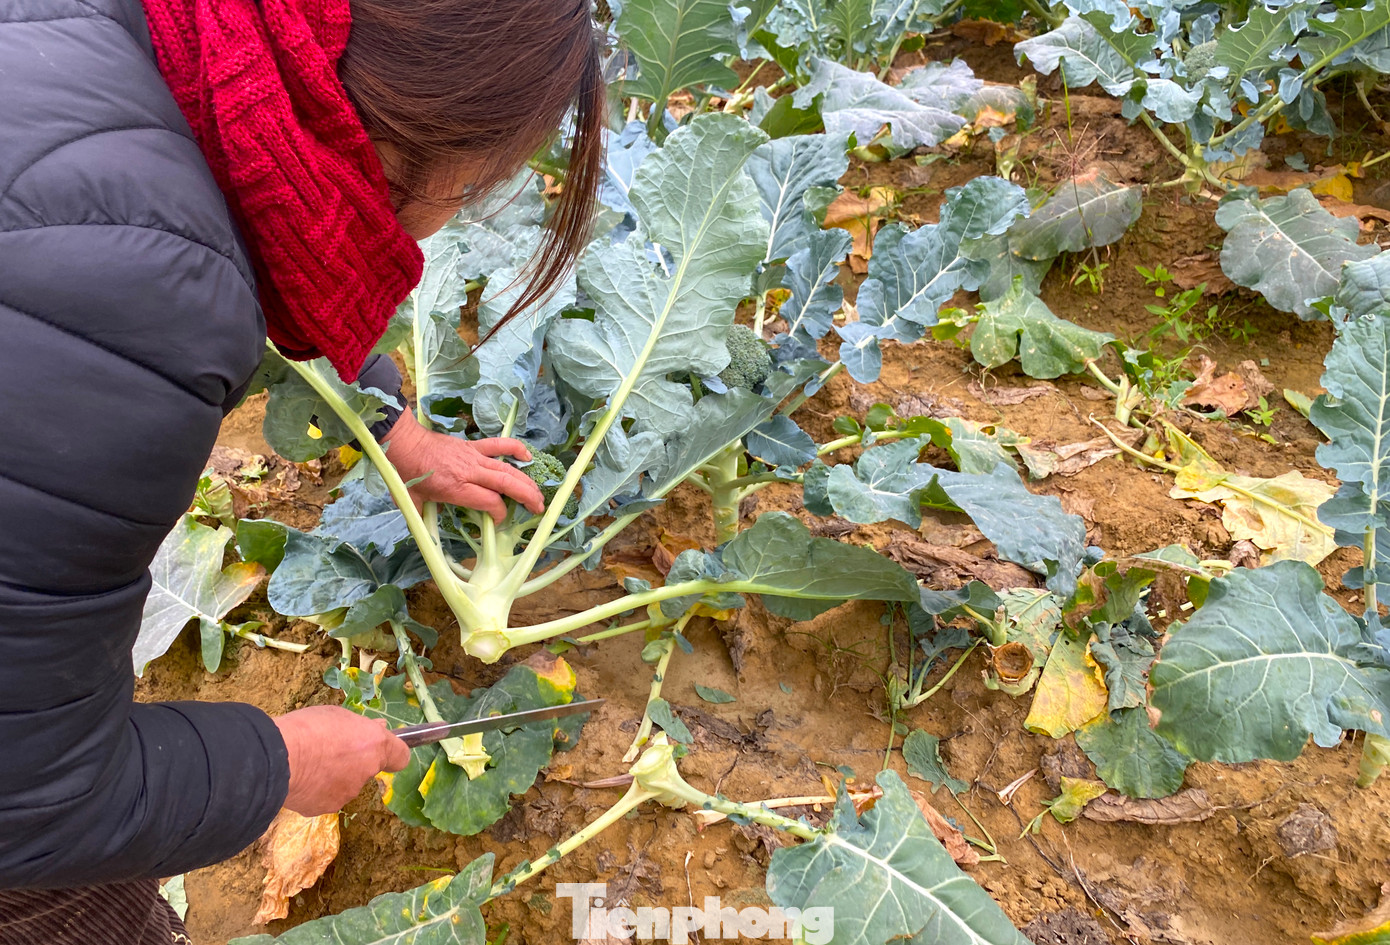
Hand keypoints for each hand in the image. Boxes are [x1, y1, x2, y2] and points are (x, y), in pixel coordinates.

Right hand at [273, 706, 410, 815]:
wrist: (276, 758)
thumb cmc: (307, 728)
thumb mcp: (337, 715)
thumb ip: (358, 727)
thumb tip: (375, 728)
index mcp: (375, 746)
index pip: (400, 757)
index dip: (391, 752)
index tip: (378, 746)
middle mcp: (366, 772)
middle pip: (367, 768)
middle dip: (354, 760)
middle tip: (329, 749)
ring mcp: (347, 793)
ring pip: (346, 784)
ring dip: (334, 776)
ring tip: (309, 764)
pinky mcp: (326, 808)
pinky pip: (326, 796)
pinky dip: (317, 790)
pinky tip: (301, 779)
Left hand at [382, 411, 543, 522]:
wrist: (405, 443)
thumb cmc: (408, 473)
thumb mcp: (414, 502)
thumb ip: (424, 519)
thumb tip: (429, 537)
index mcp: (455, 488)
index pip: (489, 502)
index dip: (499, 514)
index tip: (498, 522)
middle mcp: (469, 472)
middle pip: (506, 484)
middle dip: (526, 497)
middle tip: (539, 509)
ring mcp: (473, 457)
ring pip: (507, 468)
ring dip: (526, 481)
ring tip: (539, 493)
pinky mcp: (473, 446)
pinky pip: (498, 445)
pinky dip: (515, 449)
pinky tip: (528, 458)